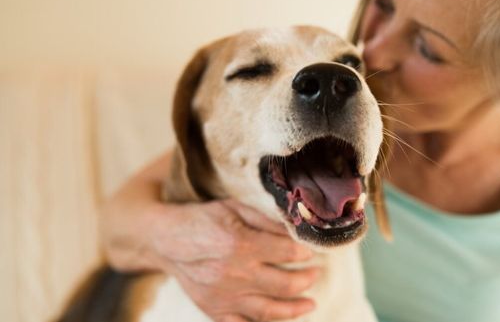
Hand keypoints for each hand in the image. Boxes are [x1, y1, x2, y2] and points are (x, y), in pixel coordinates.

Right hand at [149, 199, 318, 321]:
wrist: (165, 240)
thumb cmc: (202, 220)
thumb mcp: (235, 208)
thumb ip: (266, 221)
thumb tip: (296, 231)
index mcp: (241, 244)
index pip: (287, 251)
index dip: (304, 251)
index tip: (311, 251)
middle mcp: (235, 274)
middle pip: (285, 284)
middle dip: (307, 279)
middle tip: (316, 273)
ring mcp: (224, 296)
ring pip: (269, 311)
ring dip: (295, 309)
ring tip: (310, 303)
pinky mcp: (214, 310)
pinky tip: (278, 320)